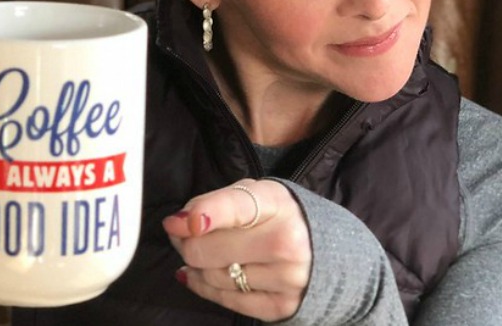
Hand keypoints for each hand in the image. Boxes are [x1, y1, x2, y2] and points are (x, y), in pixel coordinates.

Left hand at [163, 179, 312, 320]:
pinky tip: (201, 275)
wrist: (325, 251)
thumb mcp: (254, 194)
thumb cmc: (279, 218)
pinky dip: (205, 287)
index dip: (203, 215)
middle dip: (186, 242)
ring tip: (205, 253)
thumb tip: (176, 224)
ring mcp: (286, 278)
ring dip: (197, 266)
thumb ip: (212, 203)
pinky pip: (226, 300)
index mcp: (277, 204)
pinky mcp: (281, 306)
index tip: (177, 223)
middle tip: (185, 235)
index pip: (235, 208)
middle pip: (207, 249)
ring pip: (212, 277)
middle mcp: (286, 242)